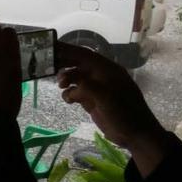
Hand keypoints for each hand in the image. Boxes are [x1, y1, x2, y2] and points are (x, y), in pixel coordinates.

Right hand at [56, 42, 165, 175]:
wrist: (135, 133)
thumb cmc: (124, 111)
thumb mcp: (105, 96)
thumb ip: (86, 85)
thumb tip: (69, 80)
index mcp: (107, 69)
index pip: (84, 55)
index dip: (67, 50)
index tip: (50, 47)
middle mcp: (100, 75)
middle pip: (77, 64)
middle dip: (63, 64)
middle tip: (46, 66)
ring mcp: (96, 88)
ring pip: (75, 78)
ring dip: (66, 80)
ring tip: (61, 86)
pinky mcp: (92, 100)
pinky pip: (76, 92)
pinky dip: (69, 94)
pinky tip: (69, 100)